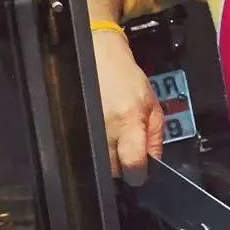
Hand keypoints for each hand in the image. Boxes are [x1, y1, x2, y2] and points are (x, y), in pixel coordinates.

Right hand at [93, 29, 162, 184]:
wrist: (99, 55)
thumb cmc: (126, 78)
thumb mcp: (153, 106)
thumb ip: (156, 138)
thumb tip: (154, 163)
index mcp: (128, 121)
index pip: (132, 165)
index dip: (138, 174)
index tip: (140, 172)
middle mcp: (105, 127)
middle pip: (113, 170)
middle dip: (123, 166)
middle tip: (128, 151)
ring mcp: (87, 128)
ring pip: (99, 163)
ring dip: (109, 159)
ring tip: (114, 139)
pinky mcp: (74, 127)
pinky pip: (86, 150)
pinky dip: (96, 148)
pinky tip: (102, 134)